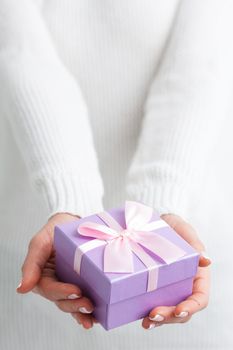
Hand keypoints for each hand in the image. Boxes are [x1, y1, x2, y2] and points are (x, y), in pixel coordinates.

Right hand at [16, 212, 97, 329]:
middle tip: (88, 304)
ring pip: (71, 304)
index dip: (61, 292)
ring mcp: (68, 284)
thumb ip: (31, 264)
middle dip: (74, 305)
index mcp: (42, 276)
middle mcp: (54, 283)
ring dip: (80, 312)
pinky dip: (87, 310)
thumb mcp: (40, 242)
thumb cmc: (54, 230)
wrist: (72, 221)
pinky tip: (96, 317)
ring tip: (92, 315)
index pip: (49, 289)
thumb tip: (22, 289)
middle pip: (61, 300)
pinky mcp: (82, 283)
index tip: (76, 290)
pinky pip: (82, 299)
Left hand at [142, 213, 210, 329]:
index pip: (199, 298)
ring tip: (146, 322)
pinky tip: (137, 315)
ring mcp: (168, 289)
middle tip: (154, 315)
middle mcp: (184, 286)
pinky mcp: (152, 288)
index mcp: (197, 276)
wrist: (153, 223)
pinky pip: (151, 303)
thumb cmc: (174, 228)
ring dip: (158, 320)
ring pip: (167, 311)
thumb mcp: (185, 232)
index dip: (191, 307)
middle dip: (170, 316)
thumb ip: (195, 245)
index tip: (179, 310)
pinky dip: (145, 312)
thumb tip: (206, 260)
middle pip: (182, 310)